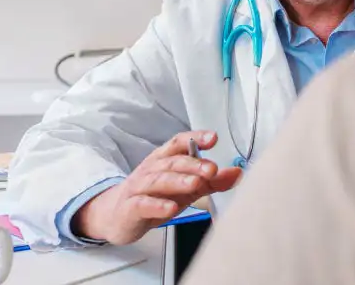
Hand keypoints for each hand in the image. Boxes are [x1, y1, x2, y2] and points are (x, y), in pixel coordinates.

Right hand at [73, 130, 241, 244]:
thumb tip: (237, 173)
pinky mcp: (130, 208)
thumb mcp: (185, 188)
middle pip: (172, 162)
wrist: (116, 216)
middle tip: (212, 169)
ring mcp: (138, 188)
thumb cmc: (155, 197)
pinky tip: (170, 209)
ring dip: (177, 181)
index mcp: (164, 159)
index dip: (195, 138)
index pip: (179, 143)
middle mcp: (151, 169)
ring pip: (158, 180)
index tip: (213, 138)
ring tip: (195, 184)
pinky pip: (142, 204)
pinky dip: (156, 205)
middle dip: (193, 164)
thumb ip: (211, 181)